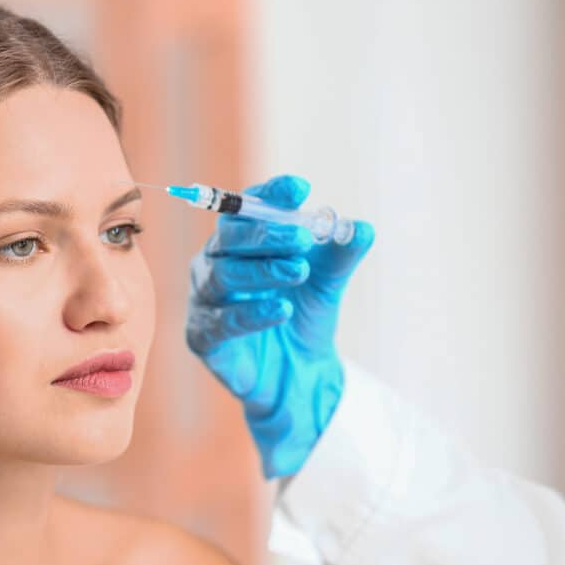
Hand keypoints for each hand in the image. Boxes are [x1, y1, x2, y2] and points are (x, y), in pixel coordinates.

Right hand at [185, 175, 374, 477]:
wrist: (298, 375)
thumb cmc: (302, 317)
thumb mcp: (327, 282)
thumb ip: (340, 255)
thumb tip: (361, 229)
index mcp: (240, 240)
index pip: (249, 207)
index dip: (270, 195)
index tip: (300, 189)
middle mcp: (215, 262)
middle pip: (228, 236)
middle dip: (266, 233)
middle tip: (304, 237)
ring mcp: (205, 298)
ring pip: (223, 274)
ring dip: (262, 270)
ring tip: (300, 271)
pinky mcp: (203, 336)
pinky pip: (222, 320)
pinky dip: (252, 313)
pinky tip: (281, 309)